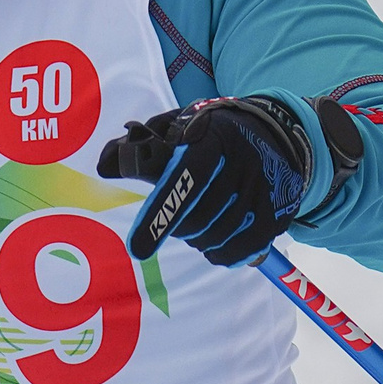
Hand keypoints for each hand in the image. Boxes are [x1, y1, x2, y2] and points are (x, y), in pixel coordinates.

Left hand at [97, 95, 315, 266]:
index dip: (161, 214)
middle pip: (199, 218)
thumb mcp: (175, 128)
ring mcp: (264, 188)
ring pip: (218, 236)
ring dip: (197, 240)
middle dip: (176, 228)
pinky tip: (212, 245)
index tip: (138, 249)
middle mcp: (242, 160)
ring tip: (195, 227)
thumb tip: (104, 166)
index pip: (186, 179)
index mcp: (212, 135)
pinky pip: (242, 249)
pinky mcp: (278, 212)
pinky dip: (220, 255)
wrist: (274, 133)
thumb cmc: (209, 134)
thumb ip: (137, 148)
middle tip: (172, 221)